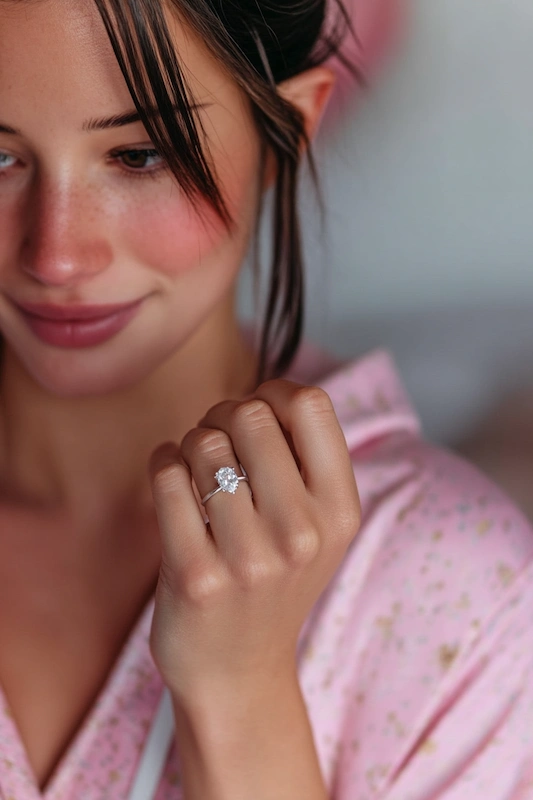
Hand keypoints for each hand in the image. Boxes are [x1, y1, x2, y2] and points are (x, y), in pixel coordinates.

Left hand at [148, 379, 360, 707]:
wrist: (238, 672)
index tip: (256, 414)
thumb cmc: (273, 581)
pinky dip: (162, 463)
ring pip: (203, 441)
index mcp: (340, 510)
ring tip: (196, 474)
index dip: (274, 392)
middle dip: (223, 415)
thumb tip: (263, 391)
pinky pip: (167, 475)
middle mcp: (303, 533)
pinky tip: (171, 480)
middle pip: (250, 413)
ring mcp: (250, 558)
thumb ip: (304, 460)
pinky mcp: (196, 576)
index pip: (311, 403)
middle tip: (217, 443)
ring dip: (190, 445)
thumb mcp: (317, 527)